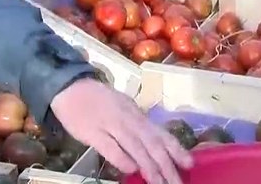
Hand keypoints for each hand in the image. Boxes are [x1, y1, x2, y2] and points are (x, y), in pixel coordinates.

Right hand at [51, 78, 190, 183]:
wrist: (70, 87)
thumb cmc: (98, 100)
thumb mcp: (124, 108)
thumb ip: (137, 126)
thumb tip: (153, 146)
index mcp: (137, 114)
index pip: (160, 133)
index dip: (176, 148)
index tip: (190, 163)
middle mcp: (129, 119)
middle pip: (152, 143)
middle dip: (167, 165)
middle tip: (177, 183)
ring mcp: (112, 124)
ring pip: (136, 147)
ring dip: (150, 166)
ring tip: (160, 183)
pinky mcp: (93, 132)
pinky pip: (110, 147)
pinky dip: (122, 158)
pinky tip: (132, 170)